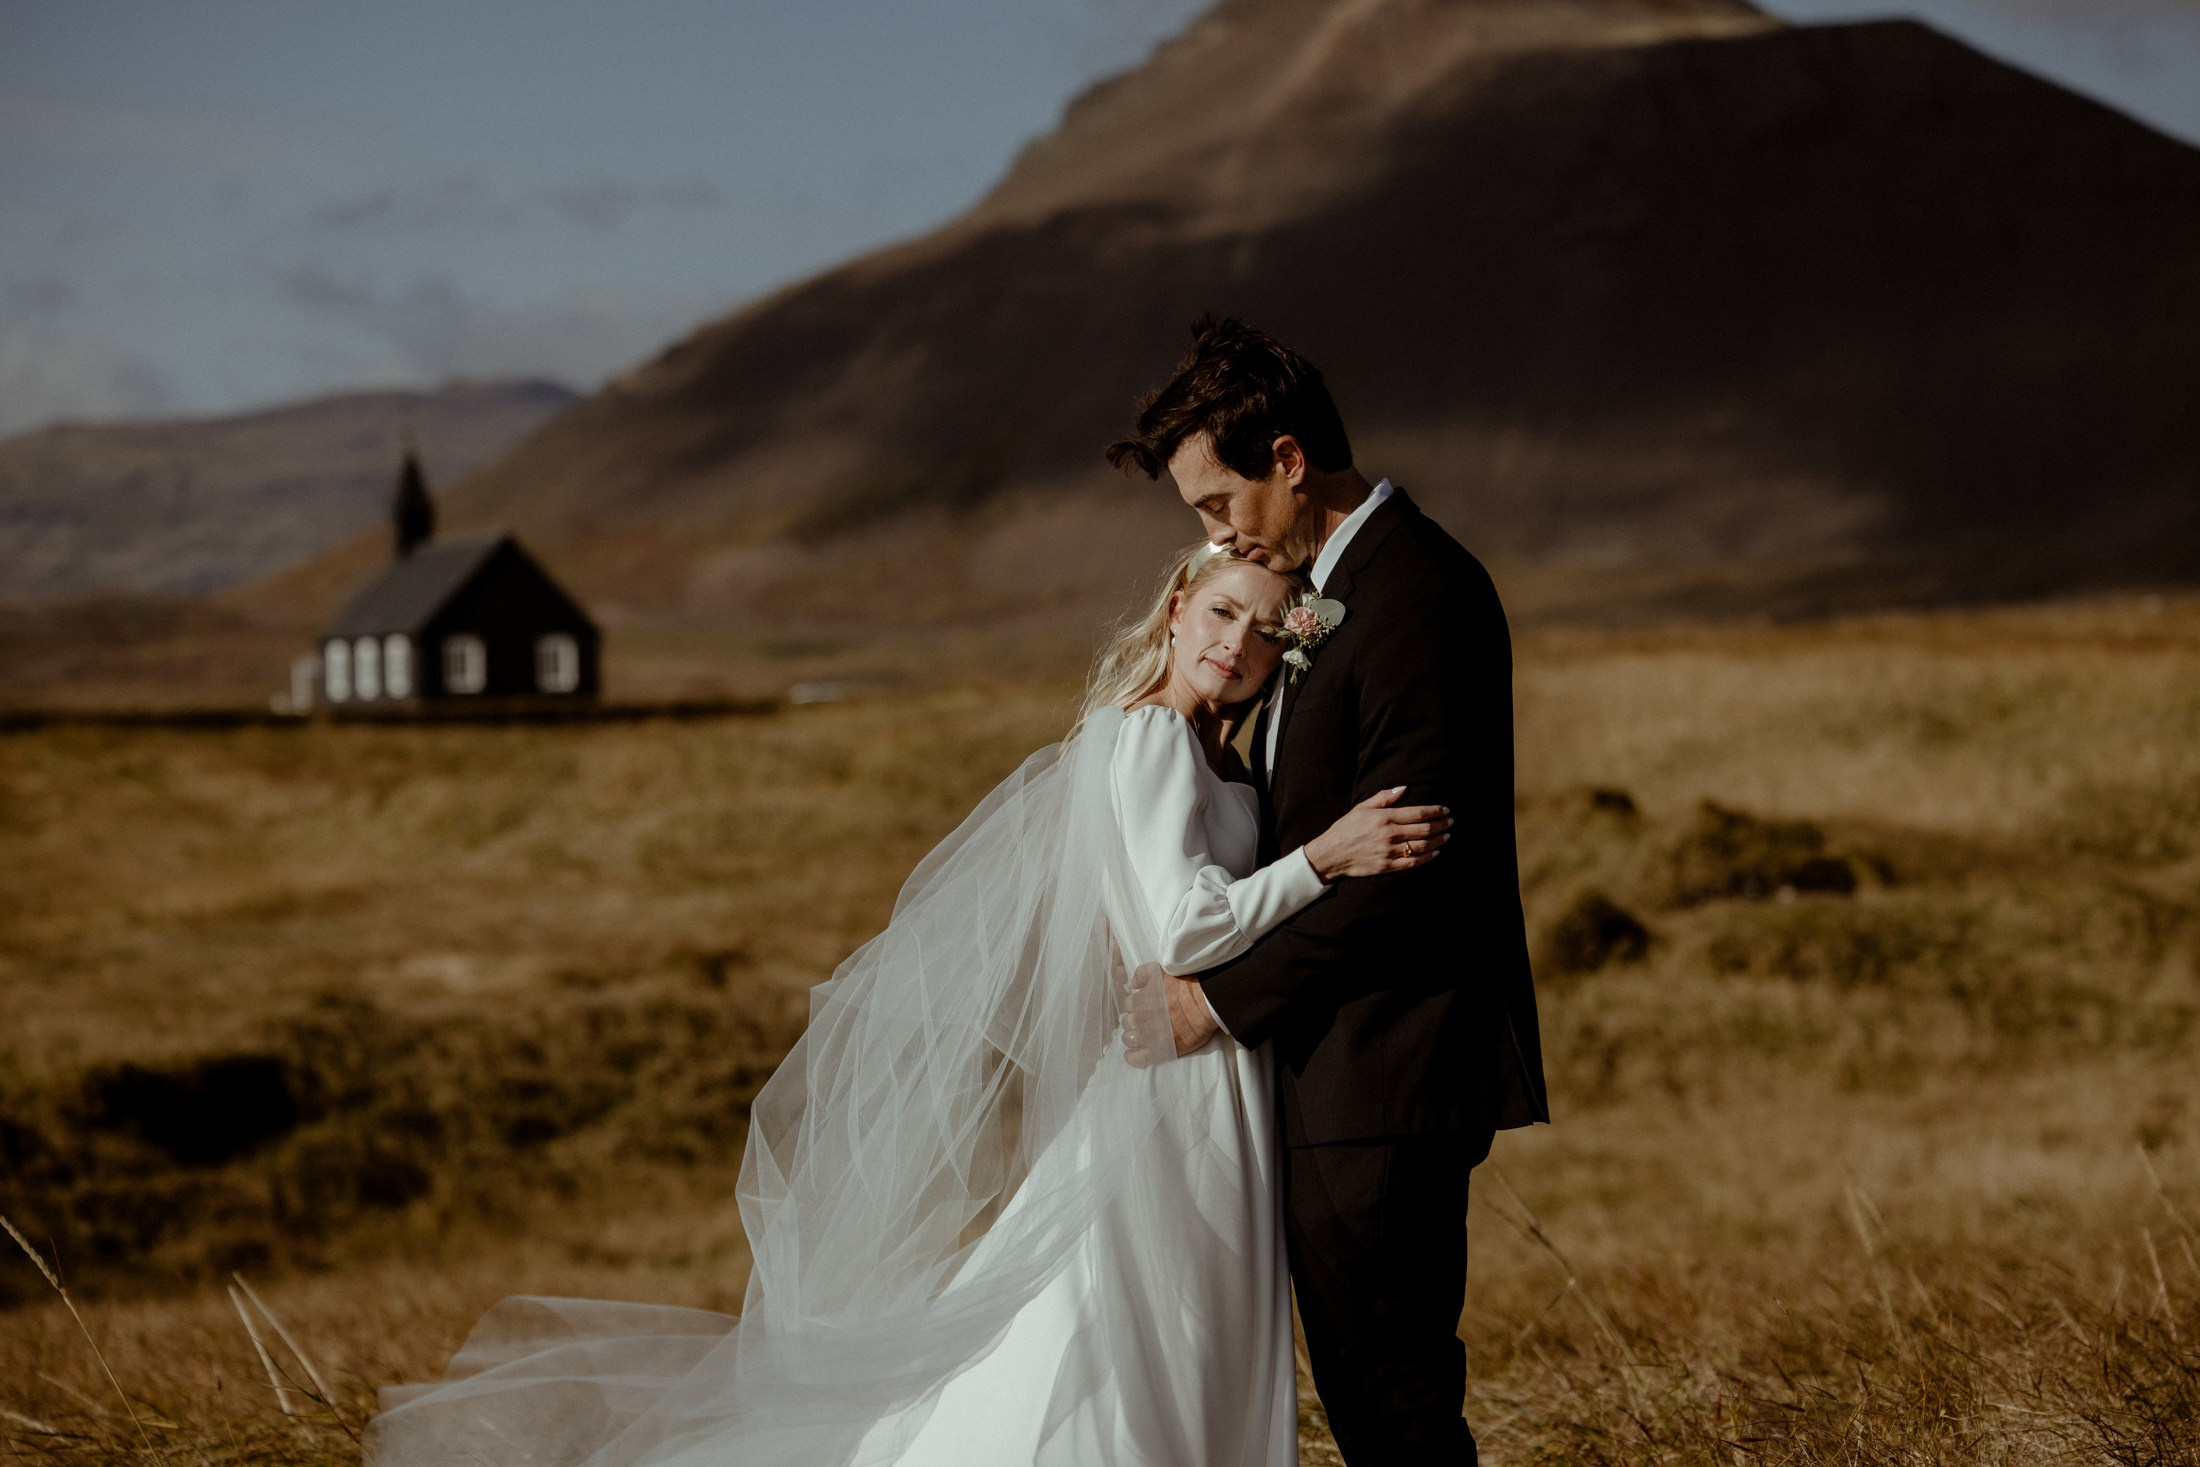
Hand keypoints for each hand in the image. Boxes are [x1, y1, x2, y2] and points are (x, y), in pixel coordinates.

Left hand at [1121, 961, 1219, 1066]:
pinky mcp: (1159, 1051)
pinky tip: (1131, 1055)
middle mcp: (1140, 1020)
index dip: (1136, 1006)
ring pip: (1129, 1039)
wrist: (1205, 1002)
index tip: (1143, 1007)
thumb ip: (1141, 975)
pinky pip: (1137, 1059)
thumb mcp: (1159, 971)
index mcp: (1139, 1001)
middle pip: (1127, 1022)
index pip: (1129, 1005)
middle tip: (1145, 1021)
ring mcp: (1148, 1037)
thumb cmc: (1185, 984)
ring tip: (1141, 1036)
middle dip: (1133, 1021)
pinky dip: (1132, 1057)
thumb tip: (1129, 984)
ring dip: (1132, 1037)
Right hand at [1303, 786, 1451, 881]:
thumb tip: (1404, 788)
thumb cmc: (1346, 828)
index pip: (1418, 813)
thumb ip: (1384, 797)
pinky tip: (1435, 852)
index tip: (1445, 810)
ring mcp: (1389, 852)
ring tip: (1446, 836)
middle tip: (1450, 822)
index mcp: (1385, 818)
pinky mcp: (1388, 866)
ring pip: (1422, 846)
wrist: (1331, 854)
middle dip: (1441, 825)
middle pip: (1424, 830)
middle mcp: (1389, 835)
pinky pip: (1413, 863)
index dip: (1435, 812)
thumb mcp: (1362, 807)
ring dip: (1438, 841)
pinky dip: (1427, 857)